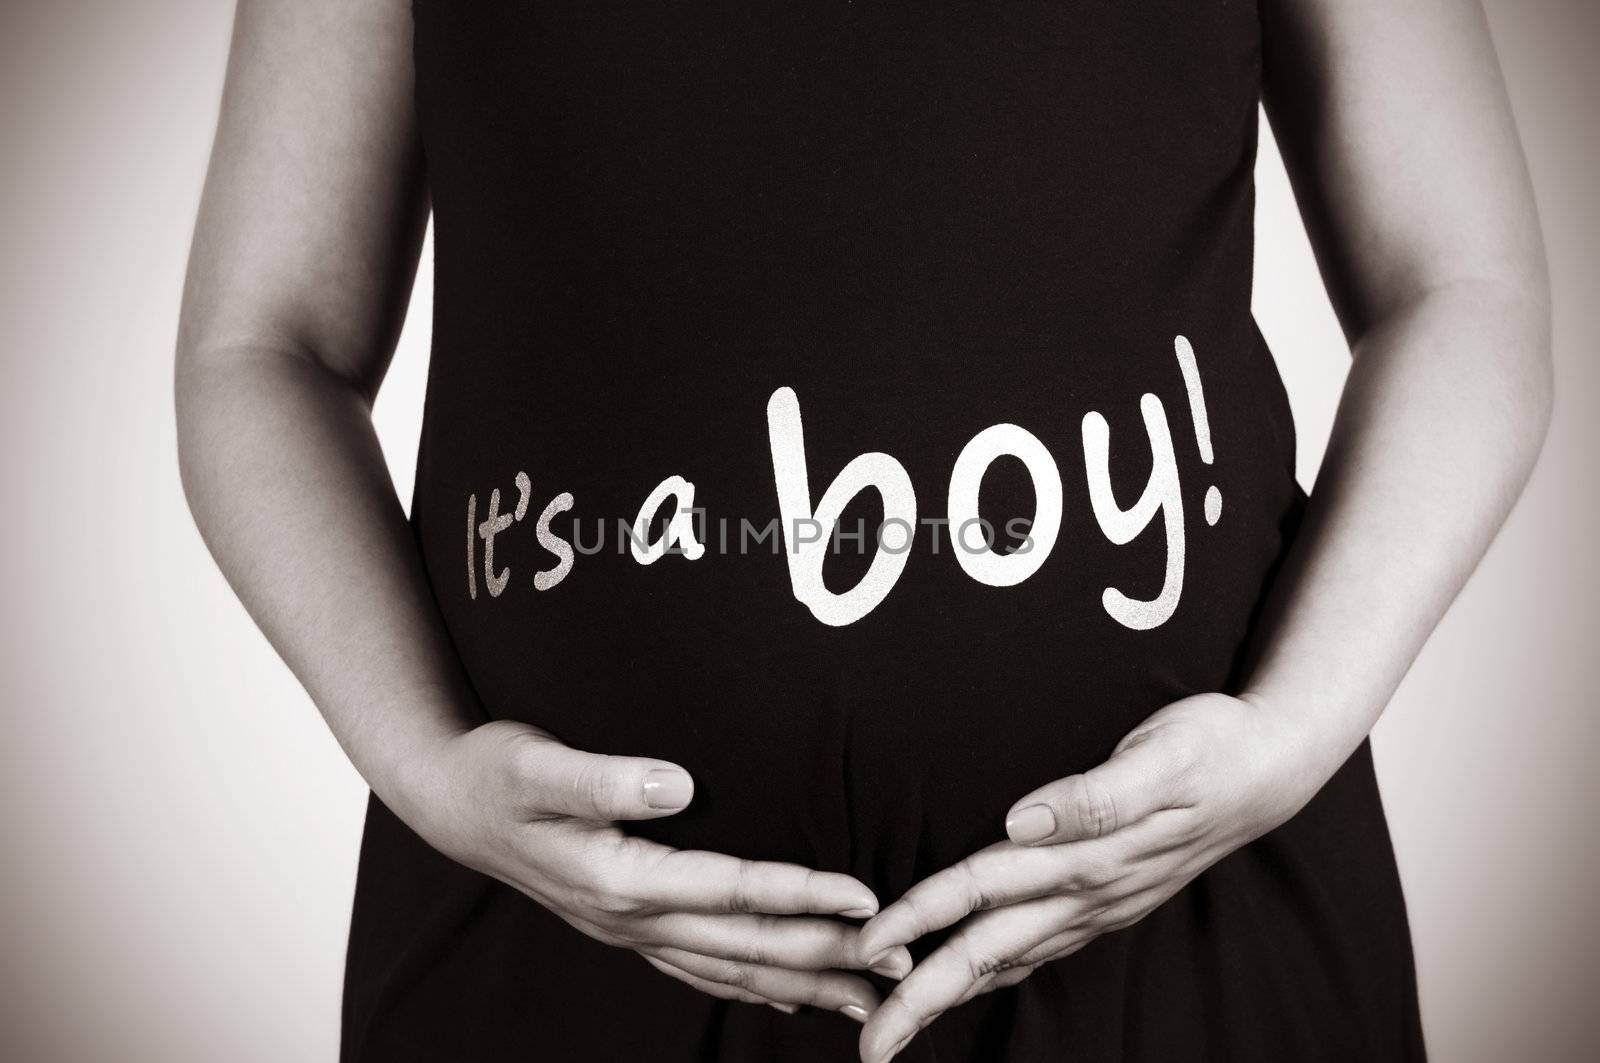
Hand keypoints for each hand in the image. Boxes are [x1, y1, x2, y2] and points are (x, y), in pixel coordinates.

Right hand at [387, 720, 911, 1020]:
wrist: (448, 802)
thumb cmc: (496, 774)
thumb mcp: (538, 764)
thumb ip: (605, 776)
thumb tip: (677, 783)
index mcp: (621, 880)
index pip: (734, 892)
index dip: (804, 894)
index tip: (868, 896)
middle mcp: (632, 919)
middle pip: (748, 949)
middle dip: (828, 959)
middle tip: (901, 965)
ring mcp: (630, 932)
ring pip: (732, 973)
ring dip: (802, 987)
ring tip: (868, 1002)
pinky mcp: (628, 925)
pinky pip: (703, 972)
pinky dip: (753, 988)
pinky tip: (787, 996)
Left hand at [853, 693, 1322, 1061]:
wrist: (1274, 767)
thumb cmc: (1213, 747)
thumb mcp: (1163, 758)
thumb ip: (1095, 794)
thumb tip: (1023, 819)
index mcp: (1087, 857)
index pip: (981, 891)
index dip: (921, 918)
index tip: (868, 950)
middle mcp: (1087, 892)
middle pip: (987, 950)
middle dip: (923, 998)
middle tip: (870, 1043)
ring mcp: (1099, 903)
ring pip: (1009, 957)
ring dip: (952, 991)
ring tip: (901, 1024)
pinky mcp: (1107, 896)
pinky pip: (1038, 947)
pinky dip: (995, 971)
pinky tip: (973, 982)